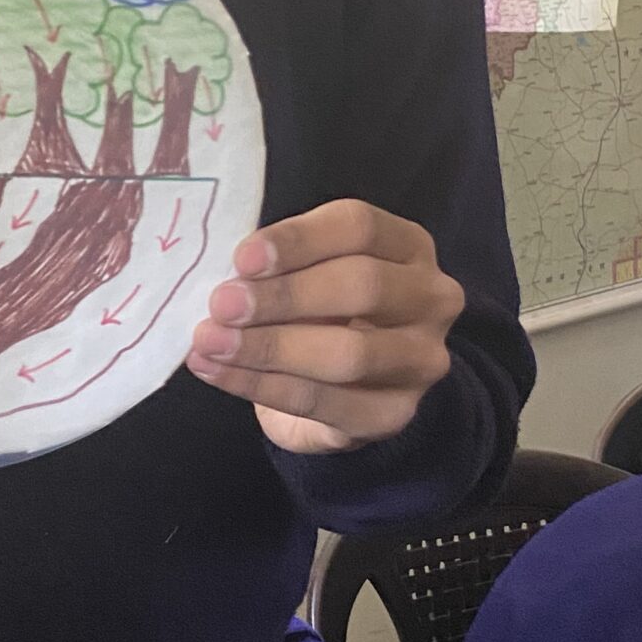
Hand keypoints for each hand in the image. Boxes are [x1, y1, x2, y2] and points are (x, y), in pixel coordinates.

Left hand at [185, 201, 461, 453]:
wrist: (345, 391)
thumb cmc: (320, 312)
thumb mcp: (308, 271)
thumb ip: (281, 263)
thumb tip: (229, 273)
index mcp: (408, 245)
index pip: (360, 227)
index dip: (298, 240)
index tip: (242, 258)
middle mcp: (431, 298)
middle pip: (363, 286)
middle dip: (284, 297)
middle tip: (222, 305)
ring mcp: (422, 360)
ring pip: (348, 354)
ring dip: (268, 348)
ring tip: (210, 342)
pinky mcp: (396, 414)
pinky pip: (324, 403)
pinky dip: (262, 387)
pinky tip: (218, 373)